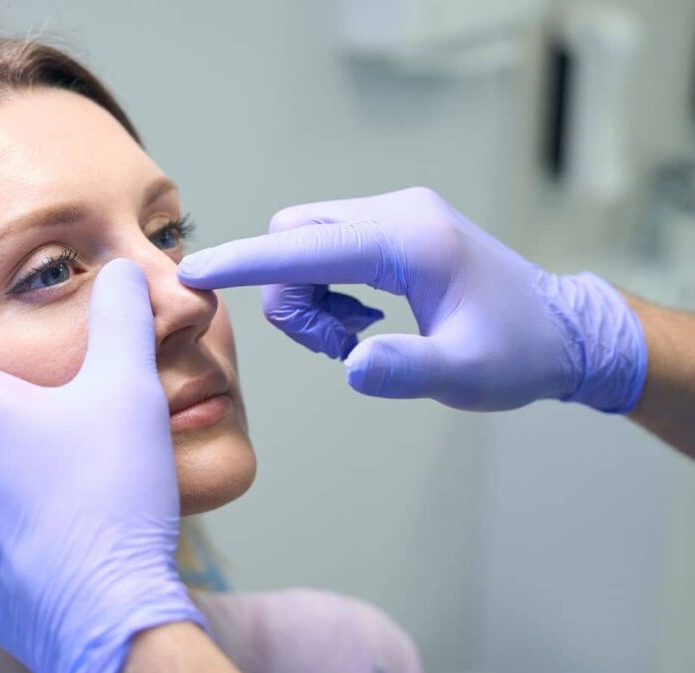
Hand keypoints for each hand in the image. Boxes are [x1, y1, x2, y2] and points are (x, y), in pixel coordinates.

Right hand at [178, 187, 646, 411]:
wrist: (561, 329)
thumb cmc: (519, 352)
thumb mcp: (467, 374)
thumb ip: (407, 369)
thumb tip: (352, 365)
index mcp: (410, 240)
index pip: (306, 245)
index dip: (246, 262)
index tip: (195, 273)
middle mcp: (397, 214)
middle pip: (295, 237)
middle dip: (290, 294)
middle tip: (337, 345)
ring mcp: (395, 216)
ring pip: (305, 243)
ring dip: (309, 297)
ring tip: (355, 338)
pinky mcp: (394, 229)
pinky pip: (327, 249)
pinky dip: (326, 288)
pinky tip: (364, 321)